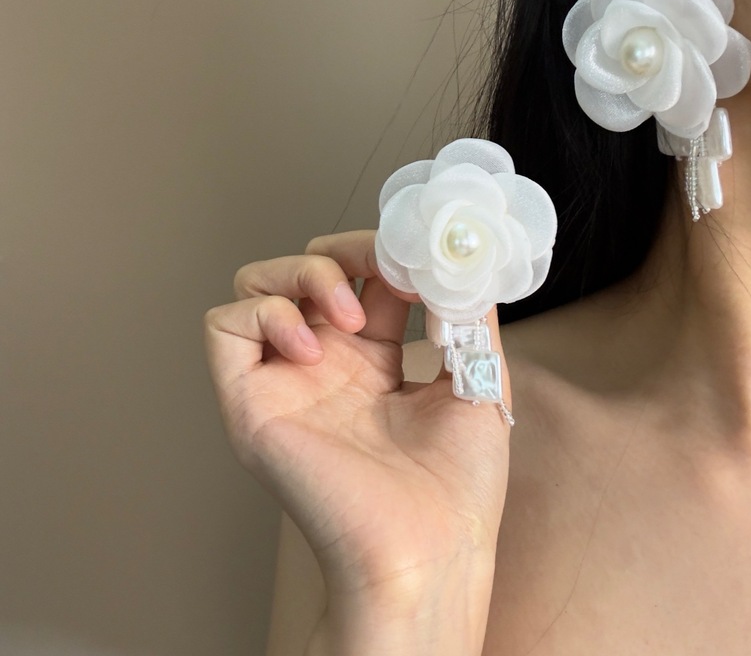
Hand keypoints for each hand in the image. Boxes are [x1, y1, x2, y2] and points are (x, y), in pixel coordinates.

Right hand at [204, 230, 510, 602]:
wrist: (430, 548)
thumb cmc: (458, 484)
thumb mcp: (479, 379)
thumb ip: (468, 314)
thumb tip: (460, 258)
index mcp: (375, 359)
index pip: (363, 276)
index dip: (385, 251)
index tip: (419, 254)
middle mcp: (327, 363)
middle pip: (307, 268)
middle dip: (345, 248)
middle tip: (382, 265)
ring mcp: (287, 379)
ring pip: (257, 285)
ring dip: (302, 273)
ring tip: (348, 312)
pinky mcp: (252, 401)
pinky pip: (224, 327)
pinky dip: (264, 315)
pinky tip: (312, 347)